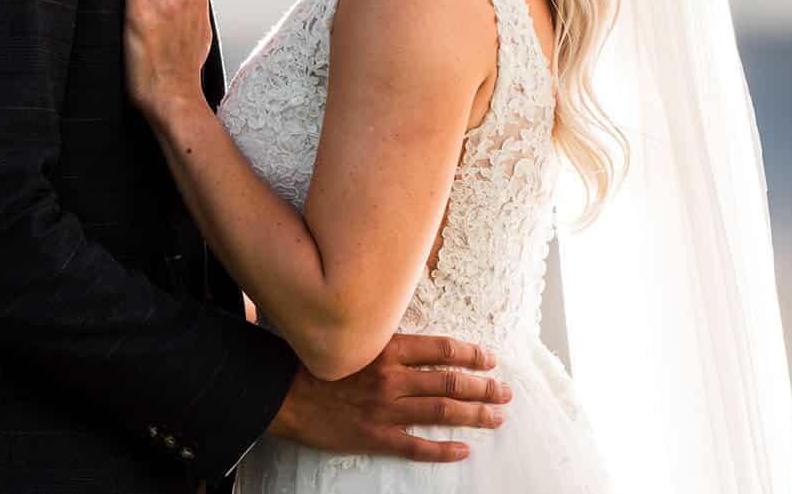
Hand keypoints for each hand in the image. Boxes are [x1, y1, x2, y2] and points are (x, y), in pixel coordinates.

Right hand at [265, 333, 511, 461]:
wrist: (285, 394)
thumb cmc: (319, 364)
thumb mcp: (355, 341)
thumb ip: (386, 341)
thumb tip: (418, 341)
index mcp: (387, 349)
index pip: (441, 348)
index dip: (470, 354)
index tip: (490, 359)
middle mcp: (392, 378)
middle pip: (449, 381)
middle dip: (483, 387)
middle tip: (505, 392)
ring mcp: (385, 409)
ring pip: (440, 411)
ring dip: (474, 414)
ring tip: (497, 417)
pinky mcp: (375, 436)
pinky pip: (416, 445)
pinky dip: (443, 449)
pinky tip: (463, 450)